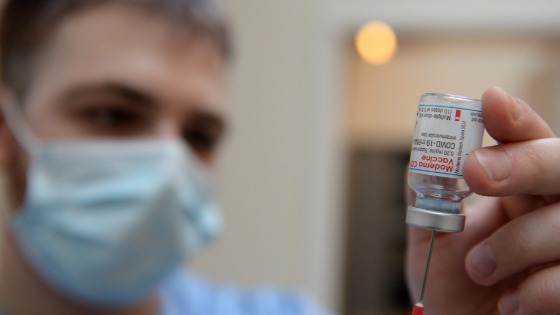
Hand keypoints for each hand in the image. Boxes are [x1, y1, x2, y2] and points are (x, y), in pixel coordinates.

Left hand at [406, 87, 559, 314]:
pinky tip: (509, 304)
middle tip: (476, 171)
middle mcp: (554, 208)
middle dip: (523, 162)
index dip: (514, 119)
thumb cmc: (455, 287)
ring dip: (514, 243)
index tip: (490, 101)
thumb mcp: (432, 237)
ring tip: (478, 268)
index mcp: (519, 189)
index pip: (528, 140)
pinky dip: (535, 291)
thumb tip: (418, 156)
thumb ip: (426, 197)